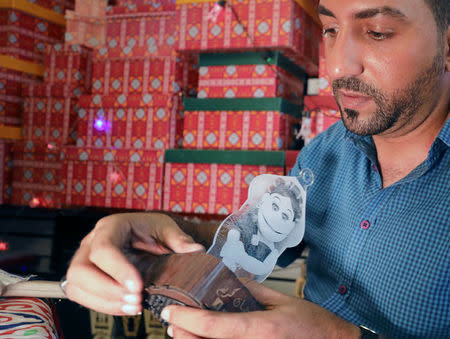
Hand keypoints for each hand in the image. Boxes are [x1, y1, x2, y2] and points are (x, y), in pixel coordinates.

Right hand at [64, 213, 204, 315]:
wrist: (147, 236)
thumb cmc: (154, 230)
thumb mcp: (168, 228)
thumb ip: (179, 239)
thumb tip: (195, 250)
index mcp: (111, 226)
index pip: (104, 249)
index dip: (118, 270)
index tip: (138, 287)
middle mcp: (92, 241)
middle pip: (79, 270)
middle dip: (106, 290)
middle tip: (135, 300)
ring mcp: (85, 260)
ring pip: (76, 285)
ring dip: (104, 302)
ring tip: (133, 307)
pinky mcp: (86, 277)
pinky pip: (81, 296)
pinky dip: (103, 306)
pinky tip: (127, 308)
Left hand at [161, 280, 359, 338]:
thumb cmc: (313, 325)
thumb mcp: (282, 301)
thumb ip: (253, 290)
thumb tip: (230, 280)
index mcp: (260, 328)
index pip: (214, 326)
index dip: (187, 319)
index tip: (170, 312)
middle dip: (184, 335)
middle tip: (173, 322)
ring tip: (183, 332)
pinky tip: (206, 338)